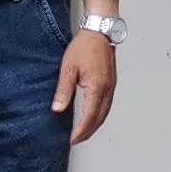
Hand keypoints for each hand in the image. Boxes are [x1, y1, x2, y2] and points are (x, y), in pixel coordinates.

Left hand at [54, 28, 116, 144]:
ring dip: (95, 125)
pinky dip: (100, 115)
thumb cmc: (85, 46)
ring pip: (105, 112)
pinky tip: (93, 115)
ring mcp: (111, 86)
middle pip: (100, 118)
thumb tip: (58, 109)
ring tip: (84, 132)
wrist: (100, 31)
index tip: (72, 140)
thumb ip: (64, 90)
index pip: (89, 116)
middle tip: (78, 140)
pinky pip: (107, 104)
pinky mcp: (111, 82)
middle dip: (89, 132)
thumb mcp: (68, 68)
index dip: (81, 130)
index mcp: (97, 87)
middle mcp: (107, 89)